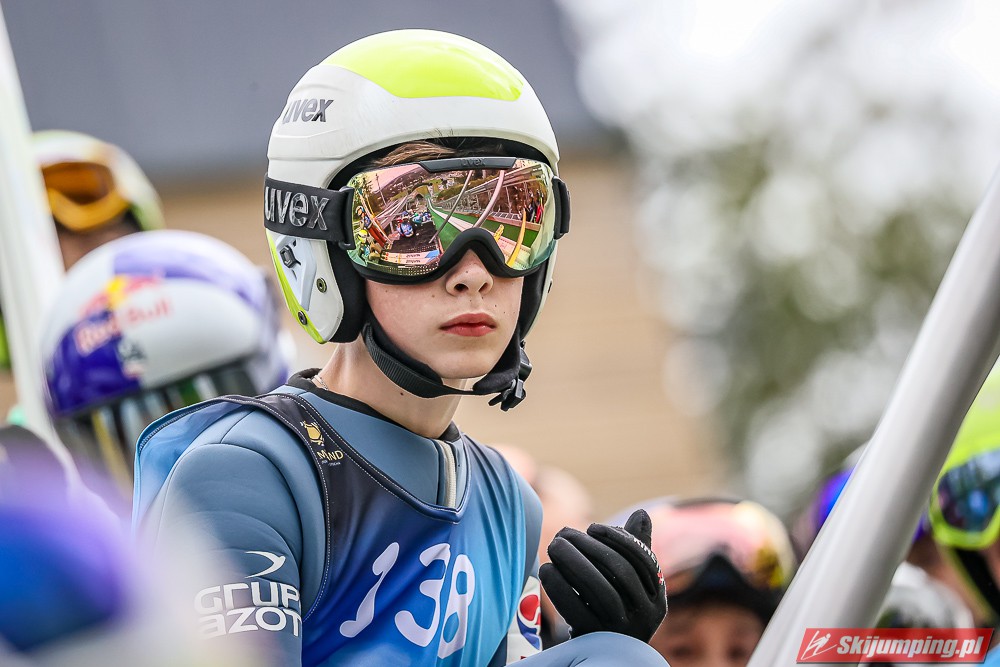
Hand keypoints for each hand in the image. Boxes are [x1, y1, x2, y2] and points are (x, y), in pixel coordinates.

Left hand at [539, 509, 666, 641]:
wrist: (602, 654)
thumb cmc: (616, 607)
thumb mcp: (630, 584)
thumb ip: (636, 549)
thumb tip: (643, 514)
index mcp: (656, 598)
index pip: (643, 560)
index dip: (618, 539)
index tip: (592, 527)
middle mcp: (645, 615)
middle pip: (620, 572)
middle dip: (589, 547)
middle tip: (562, 532)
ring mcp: (620, 630)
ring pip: (599, 589)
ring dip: (573, 562)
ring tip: (553, 546)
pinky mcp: (593, 639)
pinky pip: (575, 608)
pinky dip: (558, 586)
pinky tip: (546, 570)